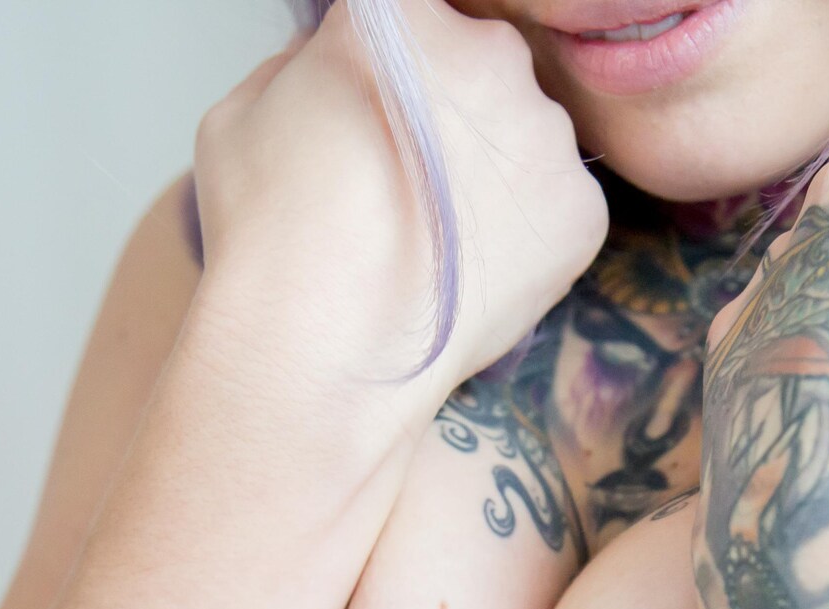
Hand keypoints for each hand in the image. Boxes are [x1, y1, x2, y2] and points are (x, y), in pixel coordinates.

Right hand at [188, 0, 608, 392]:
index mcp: (403, 14)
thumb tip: (342, 65)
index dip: (394, 54)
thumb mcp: (245, 108)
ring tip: (436, 232)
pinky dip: (526, 228)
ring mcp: (547, 134)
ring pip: (524, 132)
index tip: (380, 94)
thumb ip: (311, 64)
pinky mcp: (582, 209)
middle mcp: (491, 55)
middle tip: (406, 173)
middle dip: (450, 102)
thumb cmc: (271, 236)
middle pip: (481, 58)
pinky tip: (472, 265)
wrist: (321, 354)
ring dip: (491, 166)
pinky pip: (556, 201)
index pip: (416, 8)